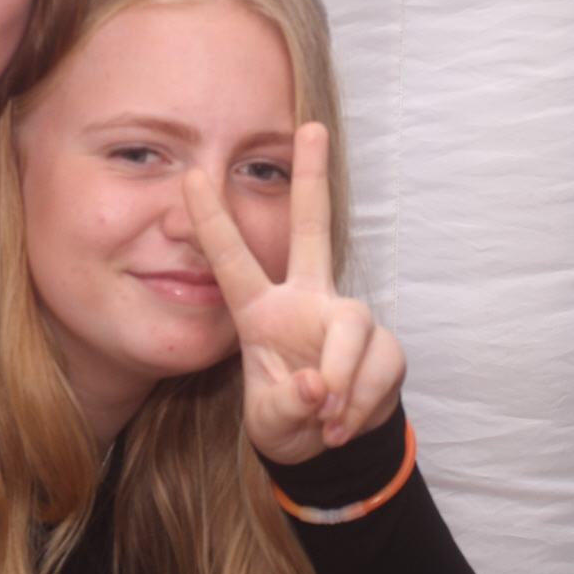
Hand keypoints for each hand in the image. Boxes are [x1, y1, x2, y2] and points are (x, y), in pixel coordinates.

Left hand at [185, 122, 403, 465]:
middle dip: (312, 179)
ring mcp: (347, 318)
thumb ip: (285, 405)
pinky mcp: (384, 345)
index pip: (232, 261)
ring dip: (340, 378)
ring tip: (324, 418)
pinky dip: (359, 401)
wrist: (332, 447)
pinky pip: (379, 363)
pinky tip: (342, 424)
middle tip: (311, 126)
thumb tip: (315, 384)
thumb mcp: (270, 421)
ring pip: (352, 325)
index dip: (211, 222)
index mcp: (261, 312)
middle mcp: (306, 300)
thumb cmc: (288, 419)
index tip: (188, 176)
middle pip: (312, 228)